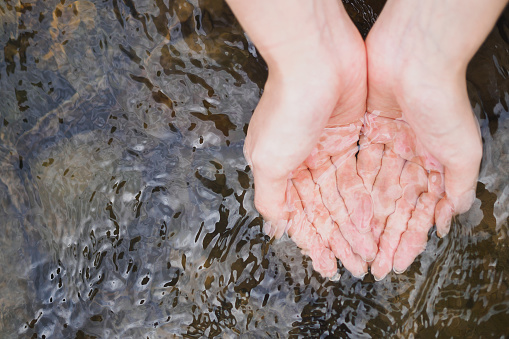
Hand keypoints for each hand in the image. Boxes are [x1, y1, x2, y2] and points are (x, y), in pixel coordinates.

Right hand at [229, 1, 374, 277]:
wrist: (316, 60)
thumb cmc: (287, 108)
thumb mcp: (268, 159)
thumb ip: (271, 197)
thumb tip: (275, 227)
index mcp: (277, 169)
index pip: (298, 215)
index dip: (314, 243)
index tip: (328, 267)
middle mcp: (300, 162)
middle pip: (323, 209)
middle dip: (339, 239)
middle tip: (357, 266)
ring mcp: (326, 149)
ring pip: (342, 196)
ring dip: (354, 224)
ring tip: (369, 250)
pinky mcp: (348, 136)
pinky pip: (358, 174)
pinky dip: (365, 197)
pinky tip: (375, 218)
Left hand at [358, 0, 506, 278]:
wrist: (414, 58)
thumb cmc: (441, 100)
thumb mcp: (461, 149)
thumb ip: (457, 184)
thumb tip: (450, 217)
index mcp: (434, 163)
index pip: (418, 211)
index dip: (408, 238)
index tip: (396, 263)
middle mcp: (409, 155)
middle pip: (393, 206)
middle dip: (383, 236)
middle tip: (371, 265)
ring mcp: (386, 143)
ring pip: (373, 190)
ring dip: (365, 219)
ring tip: (355, 246)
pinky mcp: (364, 129)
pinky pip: (357, 165)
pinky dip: (353, 188)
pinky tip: (346, 213)